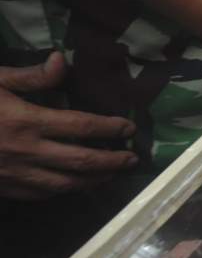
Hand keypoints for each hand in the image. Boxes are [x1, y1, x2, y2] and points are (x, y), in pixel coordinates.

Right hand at [0, 53, 136, 199]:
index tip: (129, 128)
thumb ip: (30, 76)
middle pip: (82, 161)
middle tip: (132, 158)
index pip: (81, 126)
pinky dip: (64, 190)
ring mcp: (14, 174)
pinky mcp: (3, 188)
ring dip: (94, 180)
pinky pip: (41, 194)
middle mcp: (26, 152)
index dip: (109, 128)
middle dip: (112, 161)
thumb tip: (62, 62)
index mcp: (26, 121)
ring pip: (66, 184)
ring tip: (112, 174)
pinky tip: (75, 185)